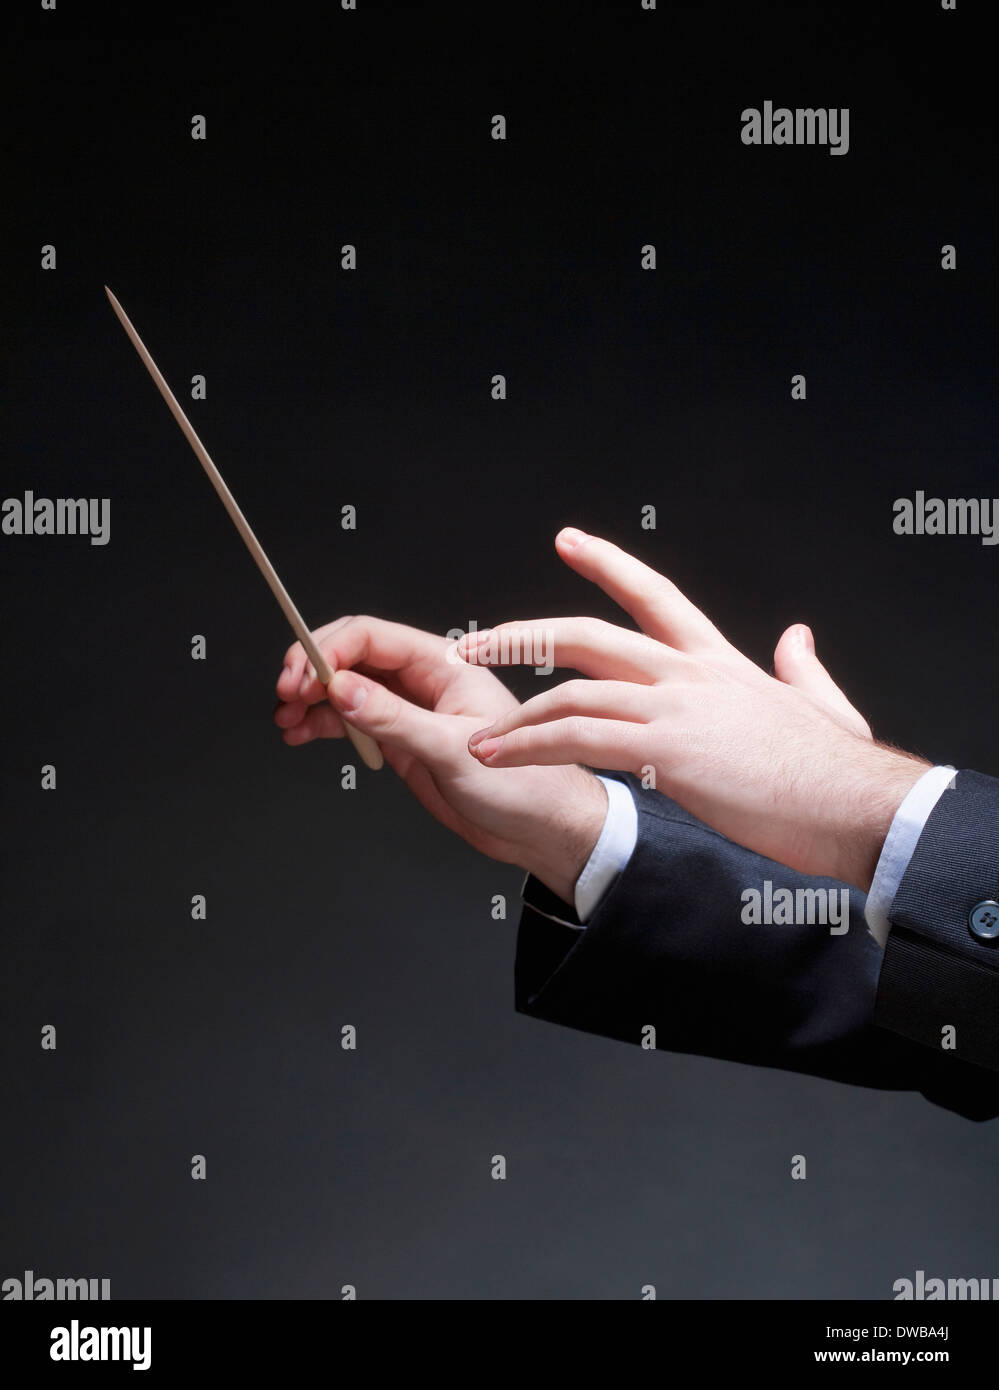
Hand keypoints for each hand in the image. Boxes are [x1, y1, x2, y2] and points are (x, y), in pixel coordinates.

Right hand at [274, 615, 607, 904]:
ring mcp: (411, 711)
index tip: (300, 678)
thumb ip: (394, 719)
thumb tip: (342, 688)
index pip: (370, 637)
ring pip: (347, 690)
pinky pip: (354, 721)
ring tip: (286, 720)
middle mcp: (424, 681)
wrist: (543, 828)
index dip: (327, 651)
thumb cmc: (526, 784)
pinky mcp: (405, 741)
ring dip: (312, 700)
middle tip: (285, 698)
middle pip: (351, 658)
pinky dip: (325, 724)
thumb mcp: (452, 750)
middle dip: (312, 672)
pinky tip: (304, 734)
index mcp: (444, 665)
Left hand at [459, 529, 928, 891]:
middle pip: (588, 634)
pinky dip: (531, 747)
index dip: (608, 563)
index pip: (654, 594)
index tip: (568, 540)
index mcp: (717, 661)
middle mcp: (687, 673)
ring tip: (478, 737)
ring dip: (516, 715)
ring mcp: (673, 707)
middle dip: (523, 633)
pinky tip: (500, 760)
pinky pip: (579, 738)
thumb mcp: (821, 701)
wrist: (855, 801)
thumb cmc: (837, 767)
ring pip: (573, 690)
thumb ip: (801, 666)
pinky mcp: (665, 750)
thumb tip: (796, 635)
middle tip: (476, 641)